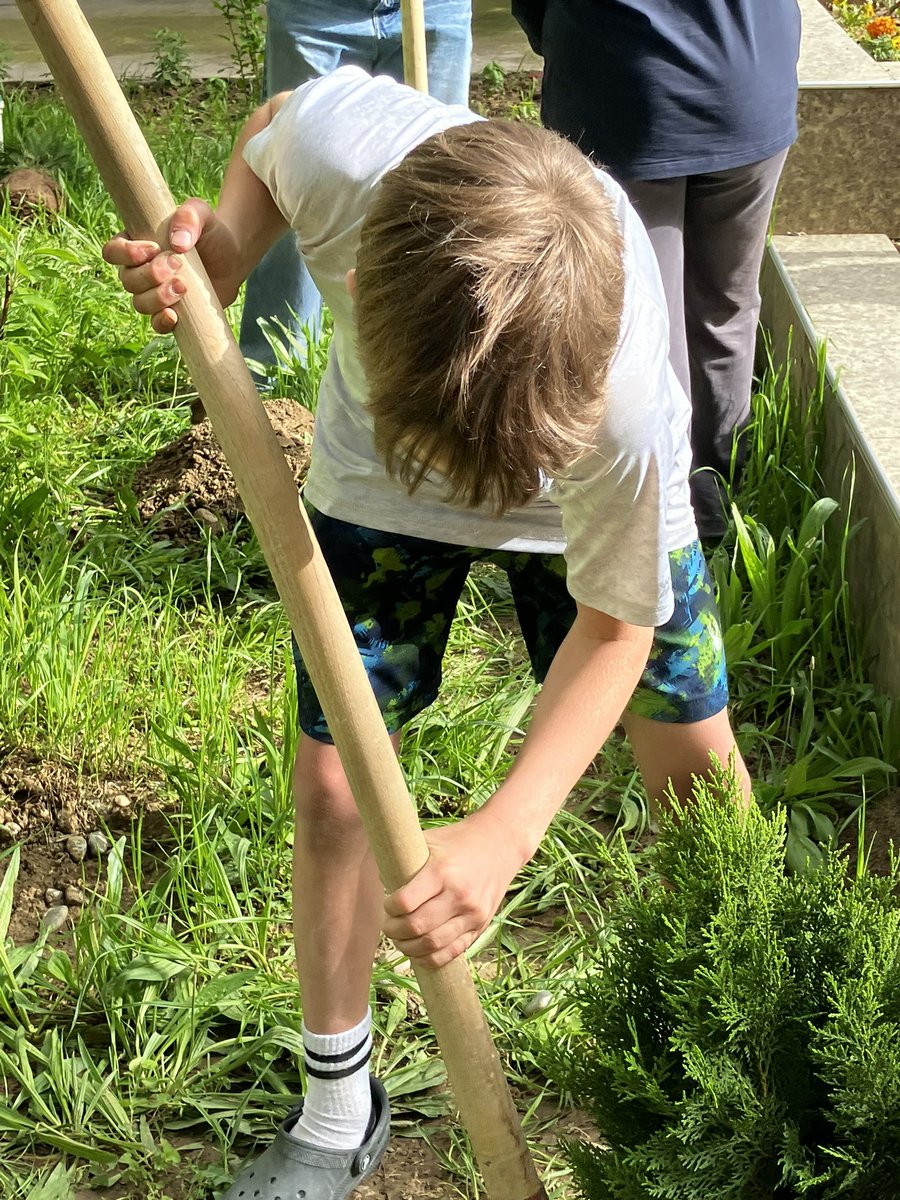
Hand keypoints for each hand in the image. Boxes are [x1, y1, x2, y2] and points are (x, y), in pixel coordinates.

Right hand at [101, 198, 240, 333]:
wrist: (233, 259)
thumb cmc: (211, 232)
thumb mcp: (202, 215)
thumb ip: (188, 217)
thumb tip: (177, 243)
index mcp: (137, 244)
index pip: (113, 251)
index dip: (126, 253)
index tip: (153, 248)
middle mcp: (140, 271)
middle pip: (128, 279)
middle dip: (150, 274)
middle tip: (177, 263)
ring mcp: (154, 294)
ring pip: (140, 303)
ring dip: (157, 297)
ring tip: (183, 286)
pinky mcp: (172, 312)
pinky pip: (156, 324)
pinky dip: (161, 322)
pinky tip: (174, 315)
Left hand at [382, 809, 530, 968]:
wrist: (501, 844)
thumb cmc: (458, 841)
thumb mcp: (429, 840)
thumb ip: (404, 859)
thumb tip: (380, 880)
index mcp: (441, 871)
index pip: (405, 902)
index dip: (389, 908)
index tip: (388, 904)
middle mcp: (458, 894)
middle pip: (417, 927)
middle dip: (394, 931)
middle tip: (389, 926)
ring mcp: (472, 913)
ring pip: (433, 944)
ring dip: (409, 948)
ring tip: (401, 939)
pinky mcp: (481, 925)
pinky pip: (452, 952)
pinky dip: (431, 958)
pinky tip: (420, 952)